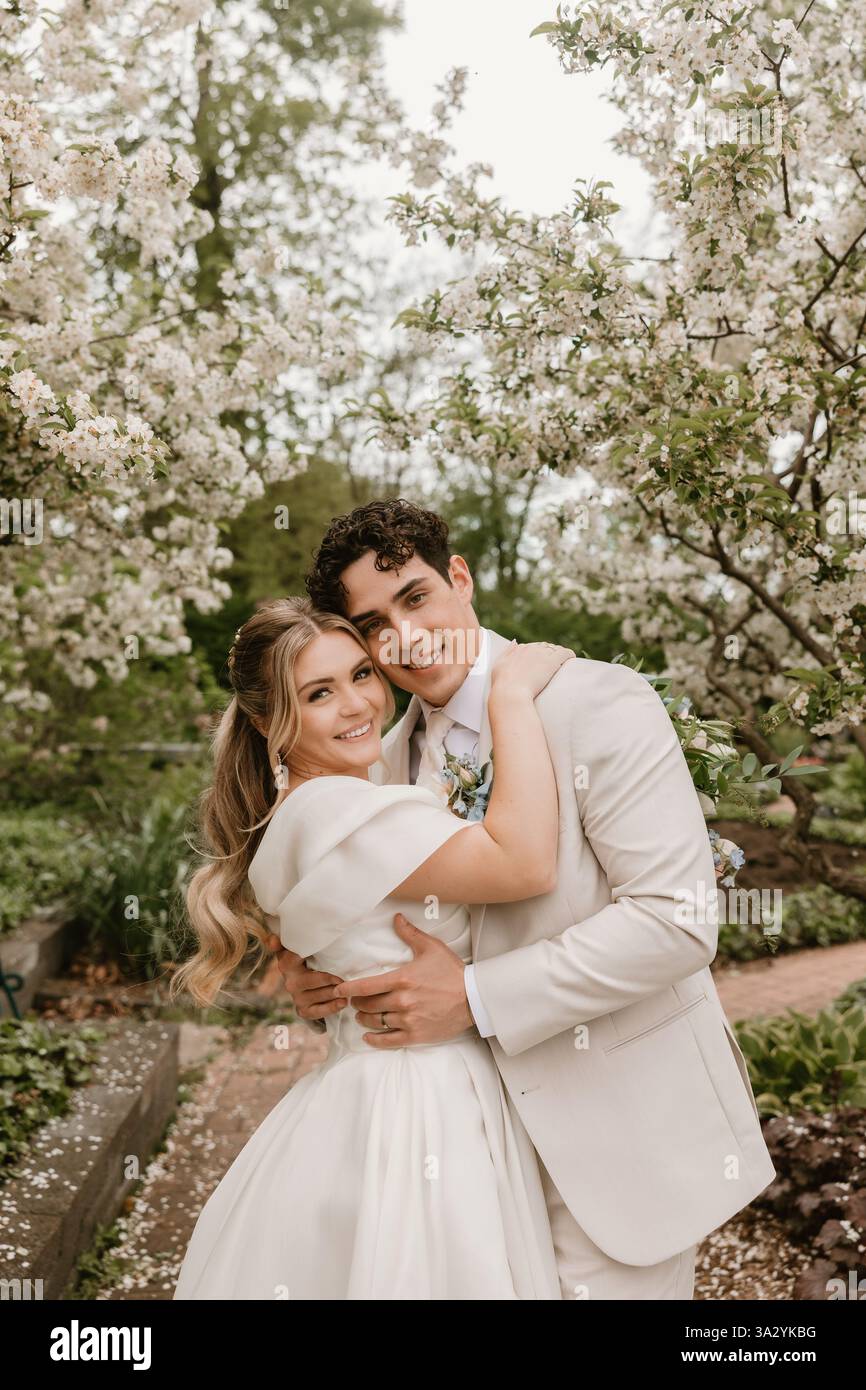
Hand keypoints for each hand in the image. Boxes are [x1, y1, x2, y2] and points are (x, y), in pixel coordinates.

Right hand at [264, 934, 347, 1021]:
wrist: (307, 984)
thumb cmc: (306, 960)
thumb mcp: (297, 948)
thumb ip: (289, 941)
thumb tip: (272, 940)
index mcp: (287, 963)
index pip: (293, 958)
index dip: (306, 955)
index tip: (319, 953)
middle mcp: (289, 981)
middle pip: (310, 980)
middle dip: (328, 978)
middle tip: (343, 977)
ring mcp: (296, 997)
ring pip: (318, 995)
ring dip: (334, 993)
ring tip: (347, 988)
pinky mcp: (303, 1010)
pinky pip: (318, 1011)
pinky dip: (331, 1008)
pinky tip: (342, 1002)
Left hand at [331, 914, 472, 1047]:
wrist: (474, 998)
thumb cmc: (452, 971)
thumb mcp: (431, 948)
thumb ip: (410, 934)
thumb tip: (396, 918)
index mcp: (402, 979)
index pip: (366, 986)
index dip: (348, 989)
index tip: (338, 989)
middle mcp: (402, 1001)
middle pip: (368, 1004)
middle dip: (357, 1002)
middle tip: (354, 1000)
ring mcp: (408, 1020)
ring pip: (375, 1021)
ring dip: (364, 1018)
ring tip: (361, 1015)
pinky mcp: (415, 1035)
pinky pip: (388, 1041)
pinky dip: (375, 1040)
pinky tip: (367, 1036)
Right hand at [490, 640, 574, 700]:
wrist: (510, 693)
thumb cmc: (502, 684)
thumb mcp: (499, 664)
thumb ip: (507, 651)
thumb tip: (515, 641)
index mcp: (519, 649)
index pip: (533, 646)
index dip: (538, 654)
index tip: (541, 662)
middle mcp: (531, 648)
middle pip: (545, 646)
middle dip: (550, 653)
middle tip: (553, 664)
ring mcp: (542, 654)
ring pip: (556, 648)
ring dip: (560, 654)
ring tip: (563, 663)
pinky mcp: (552, 662)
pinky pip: (565, 653)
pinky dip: (570, 655)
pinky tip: (572, 659)